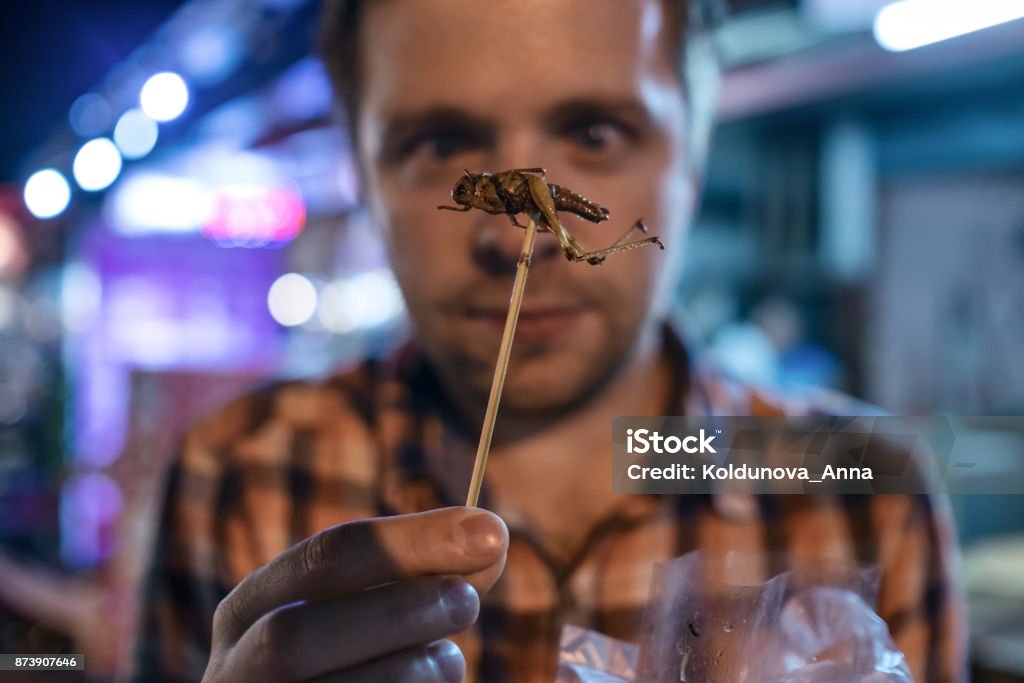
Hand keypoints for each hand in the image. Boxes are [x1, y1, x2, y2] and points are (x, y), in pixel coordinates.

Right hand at [202, 506, 507, 682]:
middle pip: (297, 635)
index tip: (491, 530)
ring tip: (448, 660)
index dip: (413, 540)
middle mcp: (233, 670)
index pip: (326, 556)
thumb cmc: (342, 664)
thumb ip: (419, 580)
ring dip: (407, 671)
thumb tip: (488, 540)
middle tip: (468, 600)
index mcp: (248, 611)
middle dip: (394, 612)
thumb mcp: (364, 614)